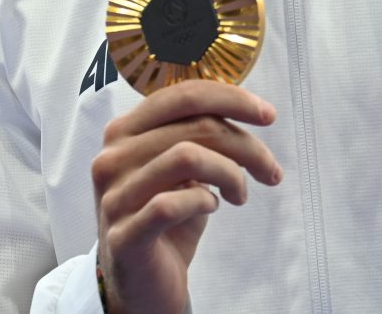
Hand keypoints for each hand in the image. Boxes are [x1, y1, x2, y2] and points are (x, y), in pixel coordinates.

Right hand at [90, 81, 283, 313]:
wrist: (142, 285)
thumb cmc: (166, 220)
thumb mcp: (182, 170)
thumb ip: (199, 136)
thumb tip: (247, 109)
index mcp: (124, 131)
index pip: (181, 95)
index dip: (230, 98)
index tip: (267, 114)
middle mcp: (112, 157)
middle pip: (194, 125)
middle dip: (245, 144)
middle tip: (270, 169)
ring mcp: (115, 196)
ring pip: (187, 156)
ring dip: (230, 173)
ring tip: (240, 194)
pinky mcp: (124, 235)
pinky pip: (171, 204)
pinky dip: (203, 202)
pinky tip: (211, 207)